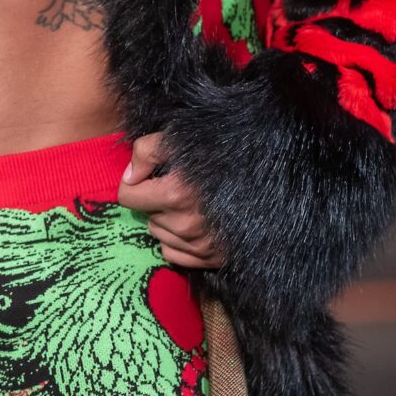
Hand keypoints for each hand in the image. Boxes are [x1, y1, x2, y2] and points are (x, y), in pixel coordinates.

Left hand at [117, 132, 225, 269]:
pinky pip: (173, 254)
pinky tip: (193, 223)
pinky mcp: (214, 258)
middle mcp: (186, 224)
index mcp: (175, 193)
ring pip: (159, 235)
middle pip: (146, 216)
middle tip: (176, 187)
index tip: (148, 177)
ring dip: (166, 220)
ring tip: (188, 203)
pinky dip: (177, 241)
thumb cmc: (221, 150)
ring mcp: (201, 244)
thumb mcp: (179, 137)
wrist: (267, 172)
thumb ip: (146, 151)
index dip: (134, 183)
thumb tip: (129, 178)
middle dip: (154, 201)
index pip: (128, 197)